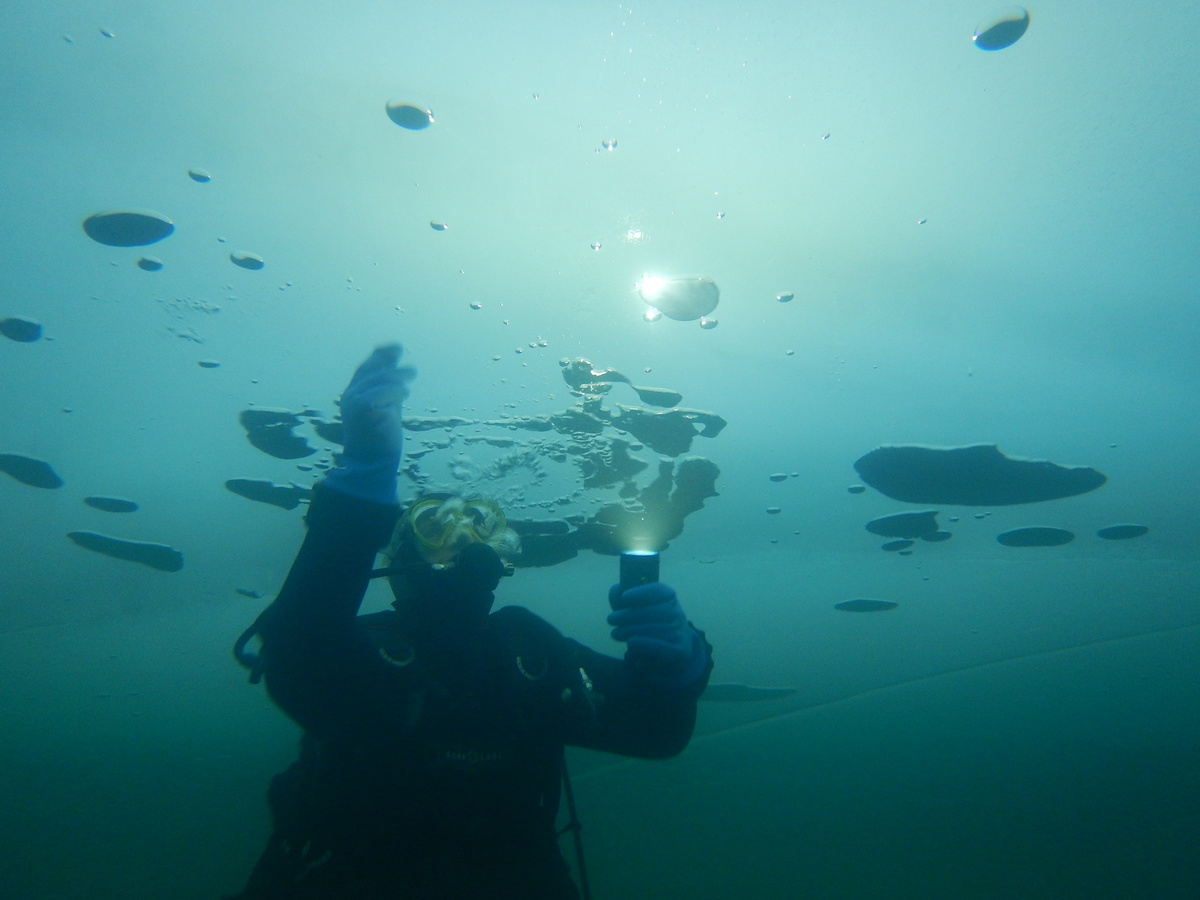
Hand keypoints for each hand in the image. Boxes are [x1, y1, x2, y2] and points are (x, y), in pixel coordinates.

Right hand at [324, 344, 416, 504]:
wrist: (371, 464)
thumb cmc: (380, 439)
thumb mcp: (386, 409)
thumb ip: (390, 390)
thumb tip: (401, 372)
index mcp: (354, 395)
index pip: (365, 369)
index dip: (379, 356)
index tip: (394, 347)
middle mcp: (351, 396)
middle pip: (371, 369)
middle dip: (388, 360)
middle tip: (406, 359)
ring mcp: (355, 402)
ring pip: (380, 378)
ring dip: (399, 375)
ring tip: (411, 376)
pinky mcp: (363, 409)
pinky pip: (382, 391)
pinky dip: (396, 390)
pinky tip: (404, 394)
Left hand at [607, 582, 707, 687]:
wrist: (672, 654)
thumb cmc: (649, 628)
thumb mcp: (636, 613)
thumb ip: (623, 602)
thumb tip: (615, 590)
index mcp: (669, 598)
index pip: (660, 591)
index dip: (642, 593)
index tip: (624, 597)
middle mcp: (678, 614)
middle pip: (655, 612)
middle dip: (629, 615)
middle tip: (610, 619)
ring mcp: (681, 633)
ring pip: (656, 631)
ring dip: (631, 632)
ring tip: (615, 633)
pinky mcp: (681, 651)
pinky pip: (661, 649)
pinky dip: (644, 647)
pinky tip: (630, 646)